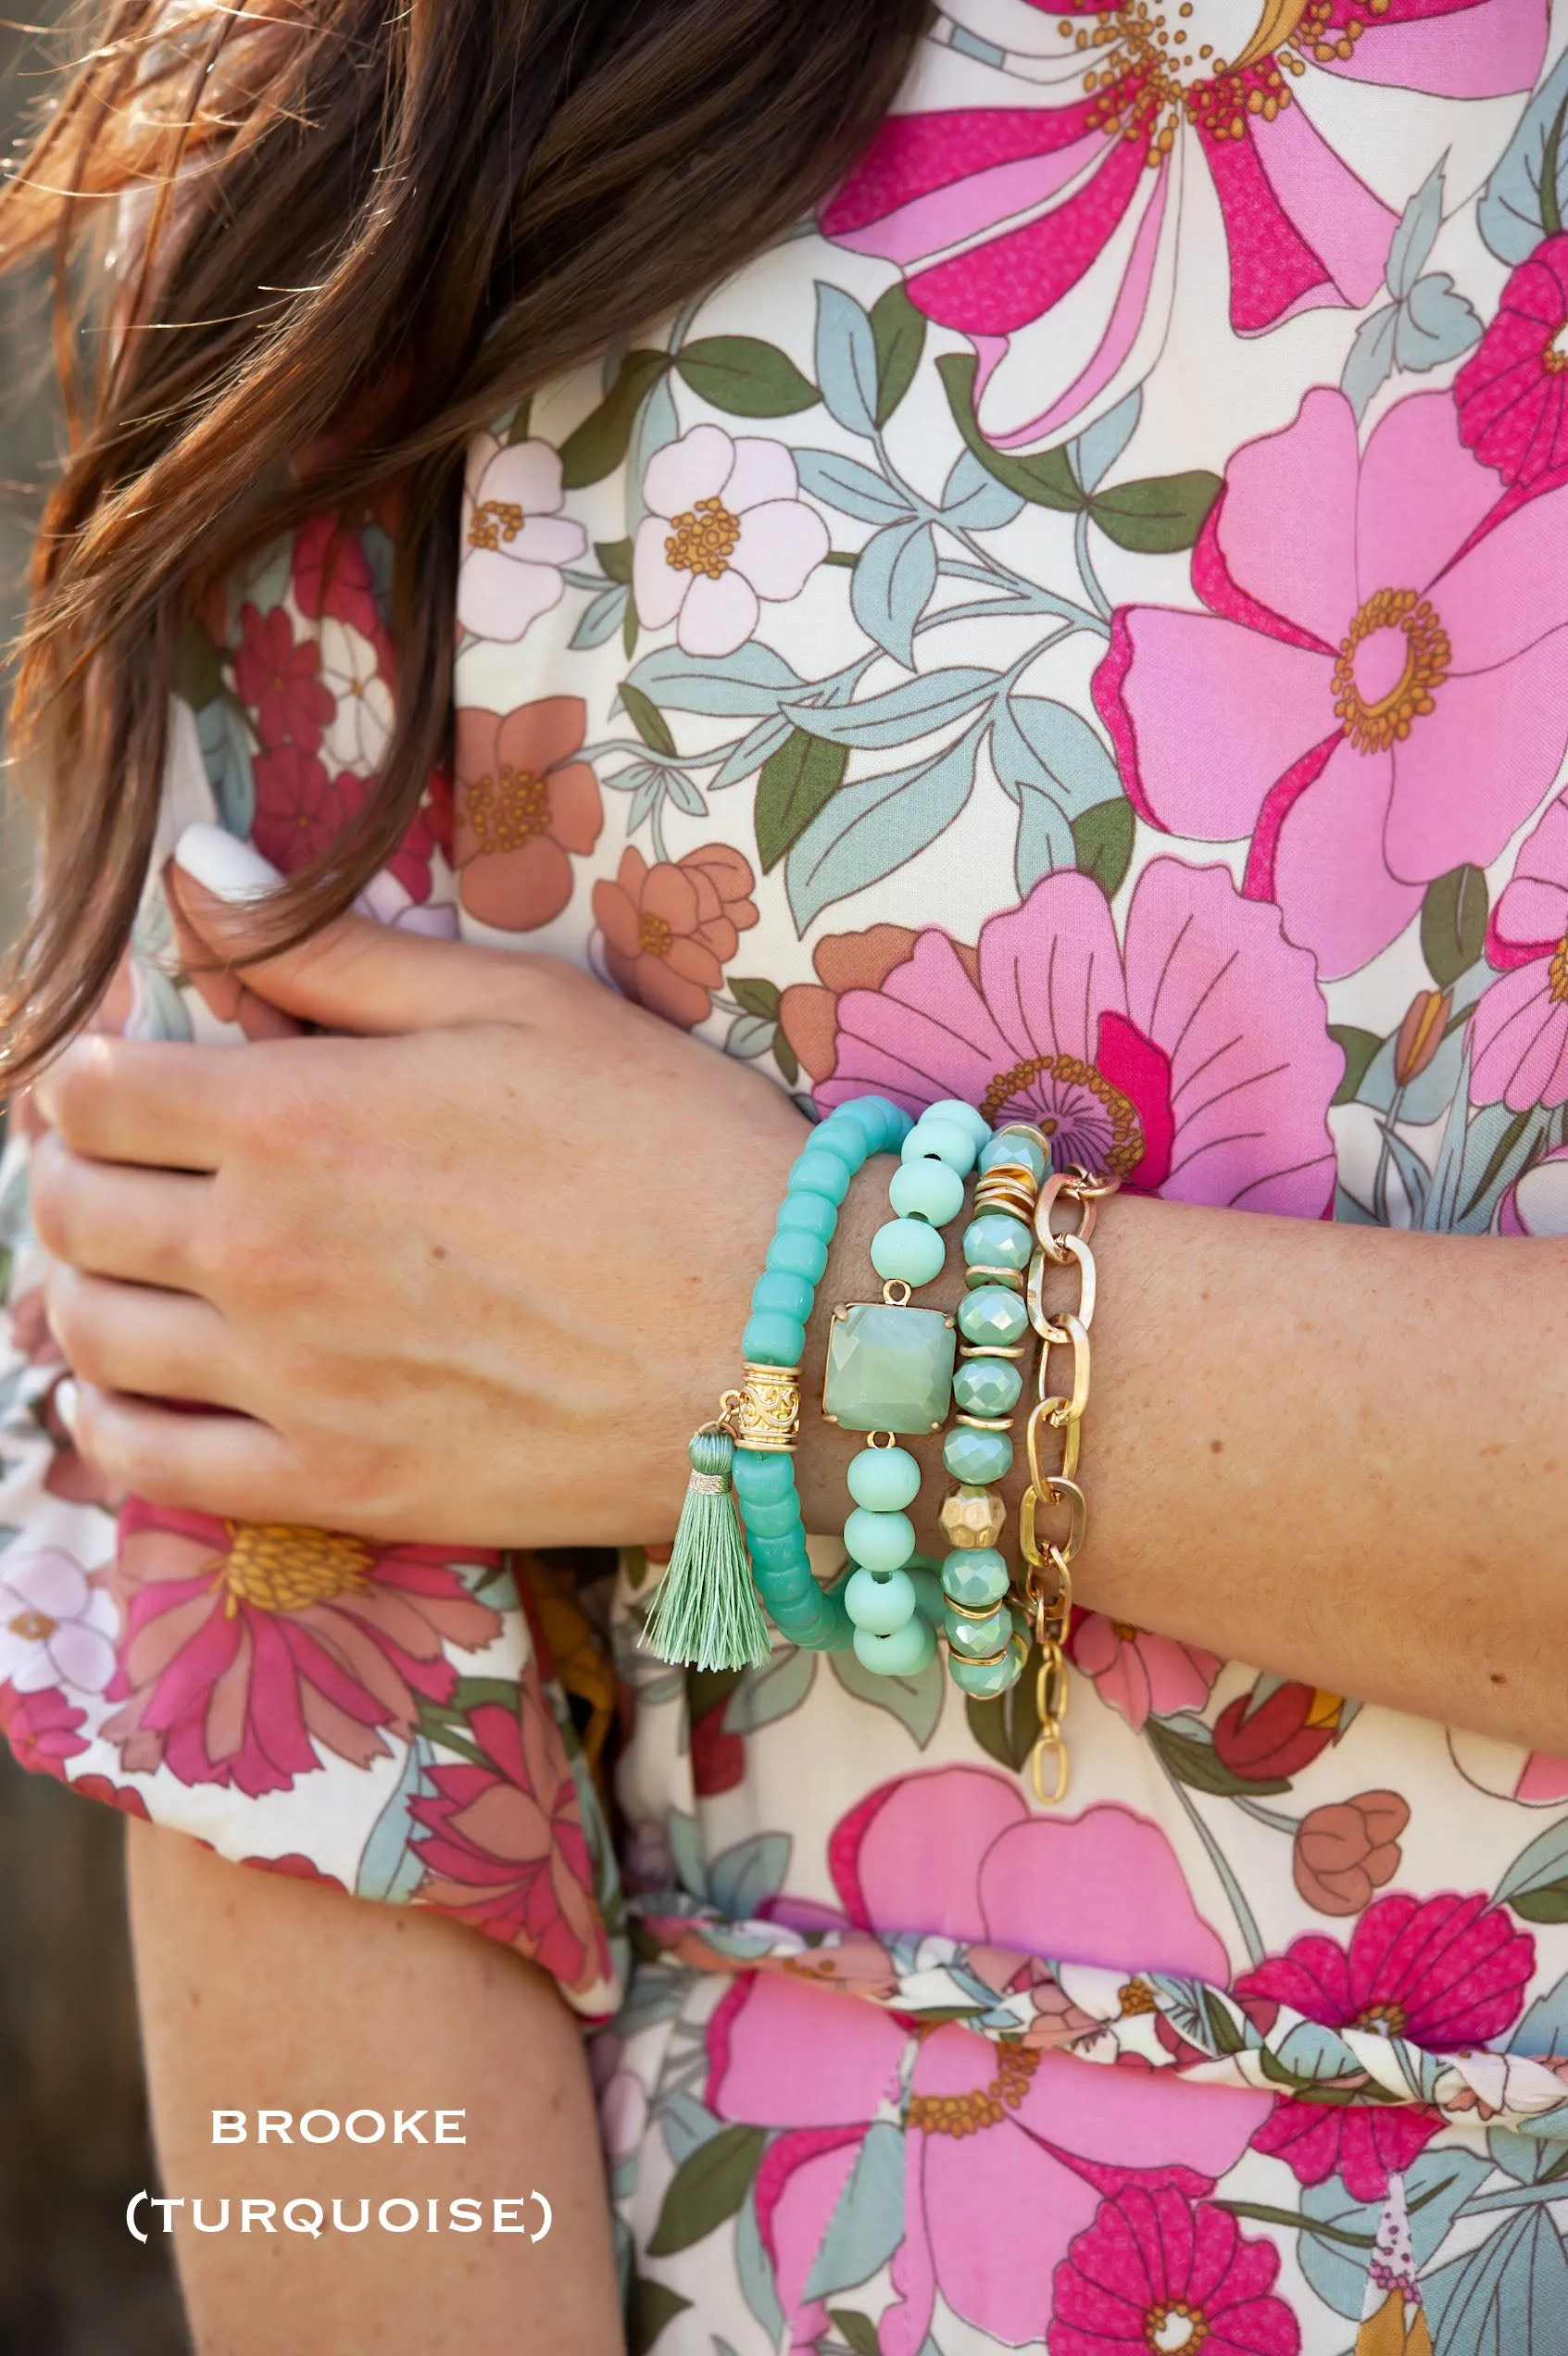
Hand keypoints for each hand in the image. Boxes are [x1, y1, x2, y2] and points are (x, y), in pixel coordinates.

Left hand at [31, 836, 811, 1542]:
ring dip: (74, 1291)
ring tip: (119, 1267)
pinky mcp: (338, 1488)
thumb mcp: (518, 1002)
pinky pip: (149, 1467)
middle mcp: (264, 1252)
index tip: (126, 1072)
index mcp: (298, 1116)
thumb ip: (333, 943)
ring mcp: (292, 1384)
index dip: (90, 1072)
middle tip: (117, 1164)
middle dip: (69, 1173)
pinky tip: (119, 1398)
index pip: (94, 1092)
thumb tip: (195, 868)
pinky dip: (104, 1427)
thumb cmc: (671, 1148)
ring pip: (89, 1339)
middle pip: (68, 1213)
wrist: (786, 1340)